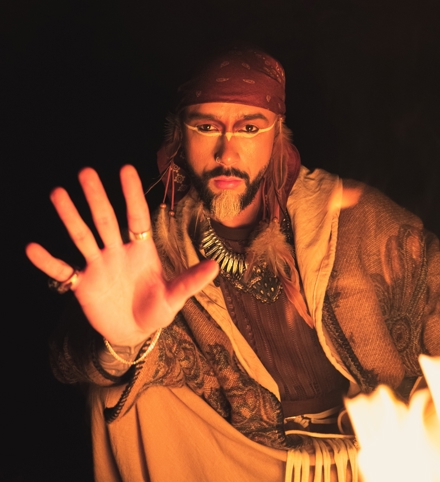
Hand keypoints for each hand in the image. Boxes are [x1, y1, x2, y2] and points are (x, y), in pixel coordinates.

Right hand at [26, 165, 217, 346]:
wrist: (135, 332)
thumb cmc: (157, 310)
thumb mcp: (175, 296)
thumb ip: (191, 281)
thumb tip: (216, 266)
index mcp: (141, 250)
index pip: (136, 216)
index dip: (131, 194)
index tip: (125, 169)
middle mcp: (117, 252)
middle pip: (105, 220)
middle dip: (97, 198)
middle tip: (86, 173)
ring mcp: (98, 266)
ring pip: (82, 237)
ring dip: (70, 217)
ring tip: (57, 194)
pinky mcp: (83, 285)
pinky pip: (63, 272)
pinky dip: (49, 262)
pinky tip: (32, 248)